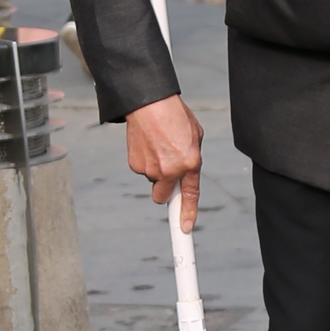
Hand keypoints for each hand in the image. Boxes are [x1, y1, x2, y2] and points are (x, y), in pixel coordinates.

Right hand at [127, 93, 202, 230]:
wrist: (149, 102)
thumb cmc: (174, 115)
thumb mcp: (194, 136)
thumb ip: (192, 157)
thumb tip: (186, 170)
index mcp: (190, 163)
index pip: (190, 195)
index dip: (187, 214)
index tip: (185, 228)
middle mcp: (170, 170)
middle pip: (163, 196)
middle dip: (164, 188)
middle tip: (166, 171)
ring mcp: (151, 169)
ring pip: (152, 180)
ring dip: (155, 169)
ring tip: (157, 145)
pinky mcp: (135, 164)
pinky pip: (141, 169)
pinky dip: (144, 160)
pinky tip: (147, 143)